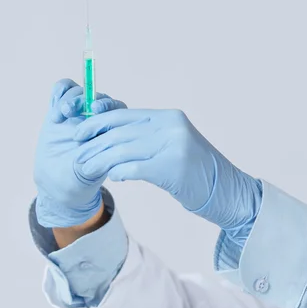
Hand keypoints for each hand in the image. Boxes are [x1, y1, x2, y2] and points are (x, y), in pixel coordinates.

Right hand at [34, 78, 126, 227]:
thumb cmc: (81, 178)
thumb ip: (101, 157)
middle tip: (70, 111)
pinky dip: (59, 91)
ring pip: (79, 92)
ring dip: (70, 99)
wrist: (58, 180)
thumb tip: (111, 148)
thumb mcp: (93, 170)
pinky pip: (62, 90)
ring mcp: (78, 113)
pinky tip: (55, 106)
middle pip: (97, 97)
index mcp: (112, 130)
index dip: (107, 106)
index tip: (95, 111)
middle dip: (84, 100)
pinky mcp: (60, 110)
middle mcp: (98, 118)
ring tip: (60, 114)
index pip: (117, 109)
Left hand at [74, 109, 261, 231]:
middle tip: (77, 154)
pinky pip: (136, 168)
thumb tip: (115, 138)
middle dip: (94, 144)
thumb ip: (150, 137)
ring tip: (87, 168)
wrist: (228, 191)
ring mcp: (174, 146)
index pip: (125, 115)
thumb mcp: (175, 145)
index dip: (98, 123)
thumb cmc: (199, 173)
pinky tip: (114, 177)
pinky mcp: (173, 168)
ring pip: (124, 149)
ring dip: (101, 160)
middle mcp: (171, 127)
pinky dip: (120, 171)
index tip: (80, 133)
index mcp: (170, 117)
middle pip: (121, 131)